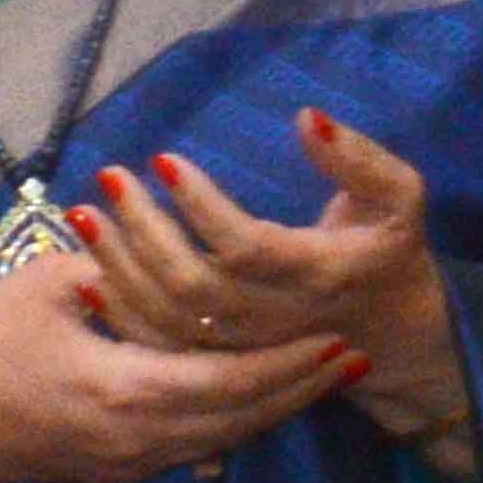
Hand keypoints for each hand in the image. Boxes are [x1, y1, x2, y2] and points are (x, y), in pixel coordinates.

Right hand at [0, 210, 356, 482]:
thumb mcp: (41, 286)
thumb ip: (113, 264)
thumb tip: (161, 239)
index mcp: (124, 390)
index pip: (233, 380)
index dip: (291, 361)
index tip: (339, 334)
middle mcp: (136, 439)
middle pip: (242, 419)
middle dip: (301, 387)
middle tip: (354, 356)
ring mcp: (124, 462)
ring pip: (222, 439)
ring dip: (273, 409)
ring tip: (320, 376)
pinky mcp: (110, 469)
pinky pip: (191, 447)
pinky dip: (232, 422)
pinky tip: (257, 401)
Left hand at [78, 112, 472, 479]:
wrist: (388, 332)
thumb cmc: (387, 248)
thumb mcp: (398, 196)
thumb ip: (360, 159)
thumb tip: (307, 117)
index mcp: (319, 274)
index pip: (248, 246)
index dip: (203, 206)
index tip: (163, 160)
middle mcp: (276, 320)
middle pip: (192, 285)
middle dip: (143, 230)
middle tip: (109, 177)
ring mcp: (242, 349)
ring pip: (165, 318)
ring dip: (118, 265)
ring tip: (85, 214)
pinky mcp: (216, 365)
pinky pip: (155, 345)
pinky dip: (117, 310)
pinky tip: (84, 270)